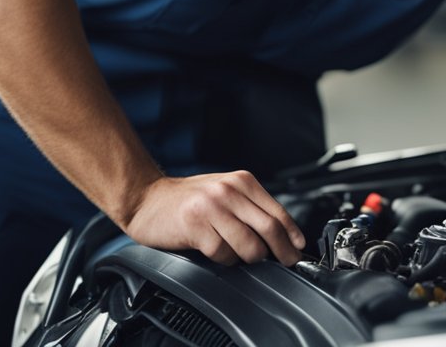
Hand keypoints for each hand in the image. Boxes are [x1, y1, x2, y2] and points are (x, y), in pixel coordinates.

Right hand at [122, 171, 306, 266]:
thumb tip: (281, 234)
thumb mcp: (225, 191)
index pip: (278, 211)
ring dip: (250, 258)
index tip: (299, 249)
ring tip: (241, 256)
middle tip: (286, 262)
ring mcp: (212, 208)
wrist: (146, 199)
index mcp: (242, 181)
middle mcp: (230, 191)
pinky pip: (223, 253)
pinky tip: (218, 254)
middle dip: (283, 251)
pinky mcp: (195, 226)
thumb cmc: (188, 199)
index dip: (292, 234)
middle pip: (269, 228)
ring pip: (249, 245)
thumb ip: (250, 207)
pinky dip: (225, 260)